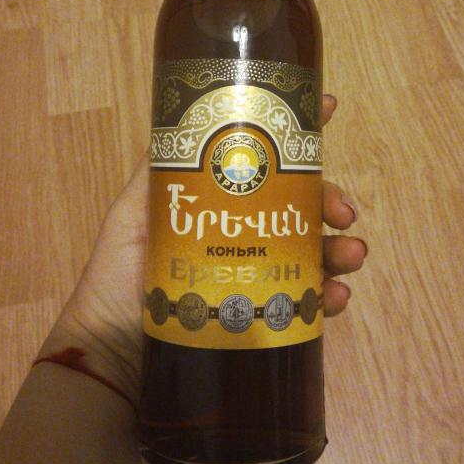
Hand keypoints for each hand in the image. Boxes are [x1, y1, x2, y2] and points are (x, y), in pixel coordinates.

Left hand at [49, 94, 366, 401]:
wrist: (111, 355)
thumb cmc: (119, 277)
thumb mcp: (134, 213)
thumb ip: (158, 171)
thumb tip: (183, 119)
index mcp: (221, 203)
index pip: (264, 162)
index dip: (297, 136)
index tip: (329, 107)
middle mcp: (244, 234)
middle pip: (300, 207)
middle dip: (330, 200)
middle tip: (343, 211)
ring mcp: (257, 275)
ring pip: (313, 252)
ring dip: (341, 248)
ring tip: (353, 254)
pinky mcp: (262, 317)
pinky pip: (305, 303)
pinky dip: (328, 297)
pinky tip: (335, 295)